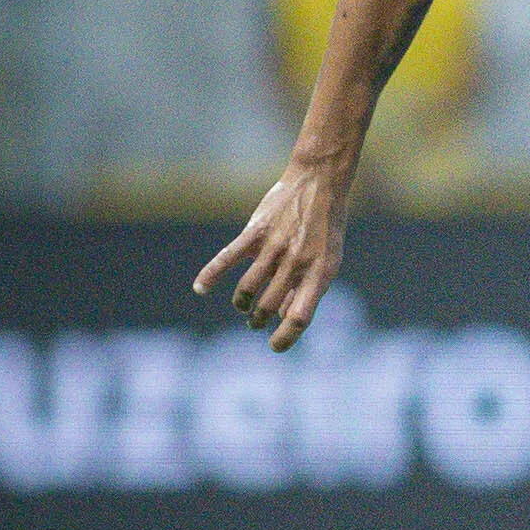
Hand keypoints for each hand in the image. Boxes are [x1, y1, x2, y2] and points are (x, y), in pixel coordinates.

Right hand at [193, 161, 348, 349]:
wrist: (320, 184)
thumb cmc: (325, 227)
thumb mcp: (329, 260)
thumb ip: (308, 287)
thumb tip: (287, 317)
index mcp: (319, 273)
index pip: (299, 317)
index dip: (285, 337)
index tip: (274, 345)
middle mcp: (297, 263)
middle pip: (269, 306)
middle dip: (259, 319)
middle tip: (255, 321)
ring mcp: (275, 247)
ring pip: (248, 289)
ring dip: (243, 303)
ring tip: (244, 307)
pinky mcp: (255, 232)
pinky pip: (227, 257)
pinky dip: (210, 274)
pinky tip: (200, 288)